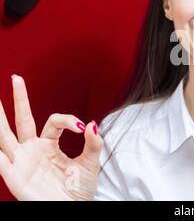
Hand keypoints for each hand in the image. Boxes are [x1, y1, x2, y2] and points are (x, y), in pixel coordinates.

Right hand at [0, 75, 103, 199]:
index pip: (54, 121)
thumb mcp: (90, 164)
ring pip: (4, 134)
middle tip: (16, 77)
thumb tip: (92, 124)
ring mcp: (21, 161)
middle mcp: (33, 150)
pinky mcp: (13, 175)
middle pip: (22, 120)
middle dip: (19, 99)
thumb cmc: (79, 192)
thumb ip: (93, 143)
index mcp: (49, 145)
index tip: (82, 127)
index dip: (68, 120)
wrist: (73, 210)